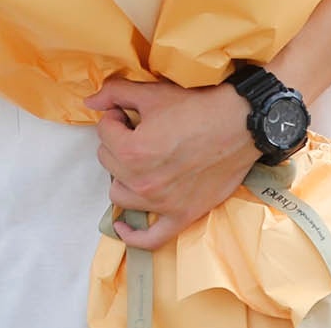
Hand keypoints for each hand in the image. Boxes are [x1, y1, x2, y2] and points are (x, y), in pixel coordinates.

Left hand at [88, 76, 256, 250]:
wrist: (241, 124)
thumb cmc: (198, 107)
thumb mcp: (154, 93)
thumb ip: (116, 93)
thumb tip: (89, 101)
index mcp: (132, 152)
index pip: (104, 132)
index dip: (115, 117)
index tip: (129, 112)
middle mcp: (142, 182)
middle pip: (108, 161)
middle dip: (118, 142)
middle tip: (139, 131)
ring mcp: (161, 203)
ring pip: (119, 193)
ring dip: (123, 175)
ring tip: (139, 160)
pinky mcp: (181, 215)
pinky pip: (150, 238)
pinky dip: (133, 235)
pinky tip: (123, 226)